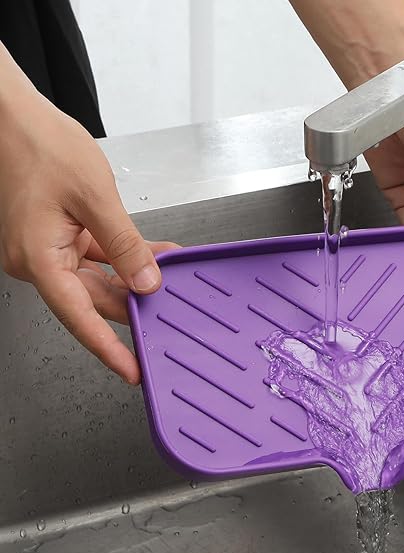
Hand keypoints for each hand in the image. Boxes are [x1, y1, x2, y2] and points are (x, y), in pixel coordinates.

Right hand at [0, 88, 175, 383]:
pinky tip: (155, 255)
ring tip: (171, 275)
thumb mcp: (95, 197)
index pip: (82, 317)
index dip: (110, 348)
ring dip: (136, 277)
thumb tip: (146, 282)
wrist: (12, 115)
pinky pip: (96, 256)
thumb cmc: (38, 145)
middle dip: (136, 303)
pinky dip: (124, 256)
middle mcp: (40, 261)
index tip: (133, 371)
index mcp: (40, 260)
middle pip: (95, 298)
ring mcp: (48, 250)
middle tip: (171, 311)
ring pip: (100, 278)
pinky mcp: (57, 236)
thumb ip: (125, 245)